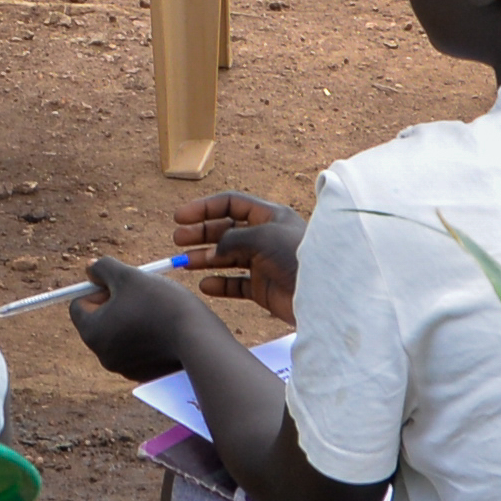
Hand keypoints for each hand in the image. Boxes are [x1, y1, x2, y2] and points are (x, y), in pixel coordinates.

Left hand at [67, 253, 204, 382]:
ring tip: (158, 311)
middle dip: (116, 304)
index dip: (98, 289)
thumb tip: (89, 270)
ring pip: (120, 334)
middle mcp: (103, 355)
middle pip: (99, 320)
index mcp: (93, 332)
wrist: (199, 340)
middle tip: (141, 294)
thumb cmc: (161, 304)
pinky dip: (146, 337)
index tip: (123, 285)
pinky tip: (166, 329)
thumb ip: (103, 268)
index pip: (79, 305)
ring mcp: (125, 368)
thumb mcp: (128, 276)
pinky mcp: (146, 374)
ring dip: (132, 319)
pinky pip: (138, 350)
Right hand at [171, 191, 303, 320]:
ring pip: (227, 258)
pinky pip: (236, 284)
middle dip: (201, 233)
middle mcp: (265, 237)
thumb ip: (231, 239)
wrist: (322, 295)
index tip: (180, 217)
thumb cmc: (297, 257)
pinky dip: (220, 284)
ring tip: (184, 263)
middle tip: (177, 240)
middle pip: (225, 230)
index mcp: (269, 216)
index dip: (204, 208)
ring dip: (205, 258)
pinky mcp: (264, 288)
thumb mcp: (262, 236)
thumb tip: (212, 251)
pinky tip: (205, 285)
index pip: (231, 205)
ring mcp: (264, 263)